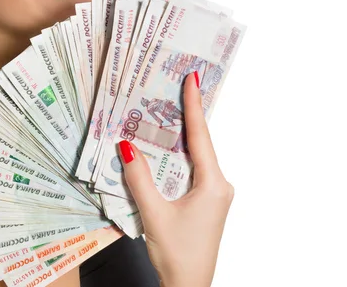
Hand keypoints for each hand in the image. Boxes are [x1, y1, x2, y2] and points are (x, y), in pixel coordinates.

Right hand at [119, 72, 233, 286]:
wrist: (191, 285)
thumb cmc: (177, 254)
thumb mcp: (154, 214)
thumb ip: (139, 179)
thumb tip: (126, 146)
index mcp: (214, 183)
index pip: (202, 137)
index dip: (195, 106)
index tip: (194, 79)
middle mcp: (220, 184)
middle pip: (201, 144)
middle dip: (187, 118)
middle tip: (175, 89)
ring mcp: (217, 193)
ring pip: (197, 158)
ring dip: (182, 139)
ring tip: (168, 112)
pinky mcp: (210, 201)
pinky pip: (195, 171)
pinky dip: (181, 159)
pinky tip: (167, 149)